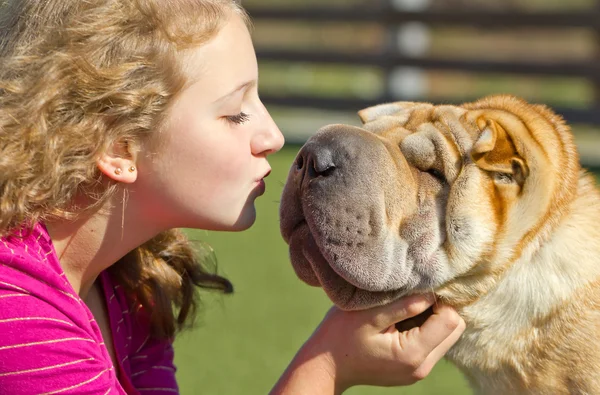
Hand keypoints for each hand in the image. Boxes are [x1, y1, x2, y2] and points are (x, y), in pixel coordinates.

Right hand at [271, 294, 464, 393]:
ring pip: (446, 336)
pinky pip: (433, 344)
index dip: (439, 299)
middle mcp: (421, 367)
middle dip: (440, 308)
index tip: (417, 289)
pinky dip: (424, 328)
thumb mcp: (370, 315)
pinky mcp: (413, 369)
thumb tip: (432, 293)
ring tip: (404, 308)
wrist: (324, 364)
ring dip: (432, 318)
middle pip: (455, 329)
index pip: (450, 320)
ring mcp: (418, 371)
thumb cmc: (340, 335)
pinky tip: (401, 320)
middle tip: (413, 295)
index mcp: (412, 354)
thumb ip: (404, 305)